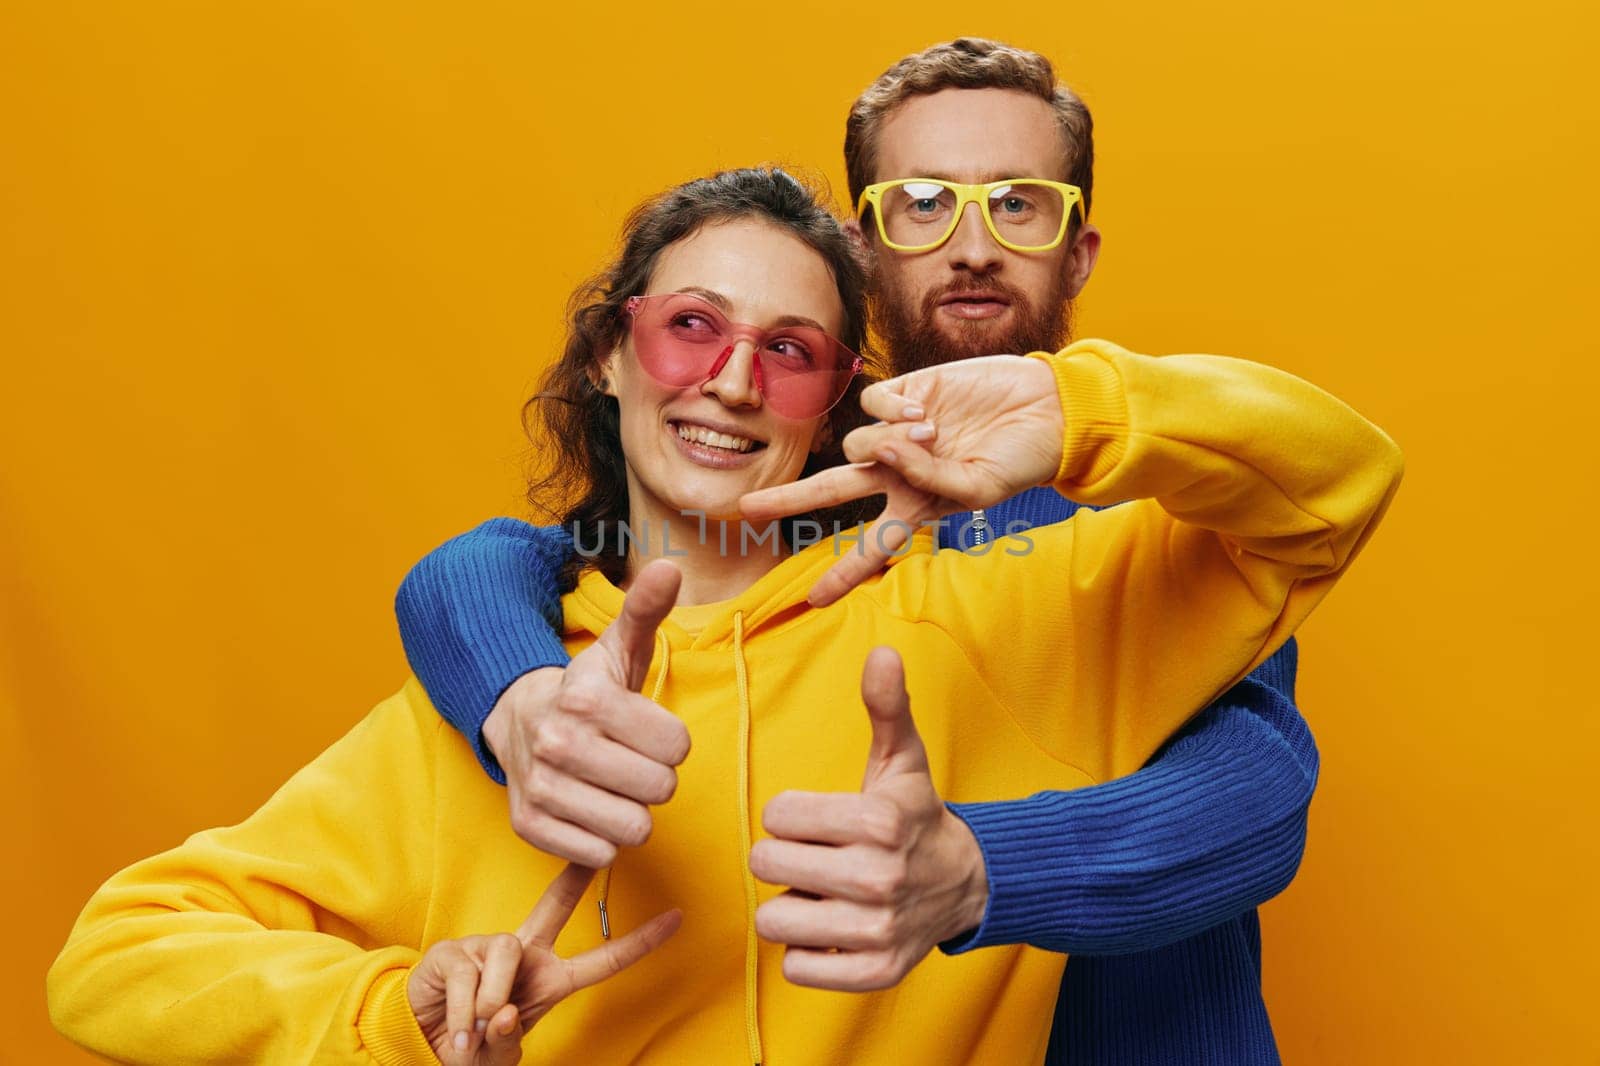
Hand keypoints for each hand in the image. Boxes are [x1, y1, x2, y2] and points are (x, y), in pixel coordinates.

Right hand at [408, 862, 680, 1063]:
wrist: (424, 1042)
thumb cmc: (473, 1042)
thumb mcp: (499, 1050)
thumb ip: (505, 1039)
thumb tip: (503, 1016)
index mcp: (548, 978)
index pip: (602, 959)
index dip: (639, 942)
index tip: (676, 918)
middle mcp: (523, 953)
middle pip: (555, 907)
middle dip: (575, 878)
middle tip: (599, 854)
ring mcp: (486, 948)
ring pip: (507, 953)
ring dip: (492, 1000)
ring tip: (476, 1033)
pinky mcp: (452, 953)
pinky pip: (467, 978)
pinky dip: (464, 1015)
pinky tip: (458, 1034)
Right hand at [481, 560, 689, 867]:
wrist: (518, 720)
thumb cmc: (590, 690)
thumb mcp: (621, 648)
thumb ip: (647, 610)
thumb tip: (671, 566)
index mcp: (586, 699)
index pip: (677, 748)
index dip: (671, 742)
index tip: (647, 731)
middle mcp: (557, 744)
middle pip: (659, 790)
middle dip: (655, 778)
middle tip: (631, 760)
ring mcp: (541, 789)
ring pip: (634, 828)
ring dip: (632, 810)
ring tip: (612, 784)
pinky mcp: (530, 827)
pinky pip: (601, 855)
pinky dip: (604, 838)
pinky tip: (590, 807)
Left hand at [739, 355, 1062, 605]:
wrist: (1045, 409)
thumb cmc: (1020, 460)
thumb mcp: (978, 488)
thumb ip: (926, 479)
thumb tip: (880, 449)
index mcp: (916, 508)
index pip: (870, 548)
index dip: (842, 575)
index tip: (810, 599)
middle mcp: (897, 473)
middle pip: (829, 491)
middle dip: (788, 499)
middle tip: (746, 511)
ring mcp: (897, 434)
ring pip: (855, 444)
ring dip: (887, 442)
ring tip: (931, 434)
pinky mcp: (904, 394)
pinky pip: (874, 404)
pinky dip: (894, 409)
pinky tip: (924, 411)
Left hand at [748, 647, 987, 991]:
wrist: (965, 883)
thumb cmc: (915, 814)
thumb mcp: (901, 757)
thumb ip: (886, 705)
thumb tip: (882, 652)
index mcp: (879, 820)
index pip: (777, 816)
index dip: (789, 816)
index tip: (818, 820)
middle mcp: (880, 876)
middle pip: (766, 865)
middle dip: (782, 859)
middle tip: (815, 858)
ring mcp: (877, 928)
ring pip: (773, 919)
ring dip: (790, 906)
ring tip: (822, 893)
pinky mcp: (874, 971)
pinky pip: (795, 966)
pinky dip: (804, 951)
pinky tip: (831, 928)